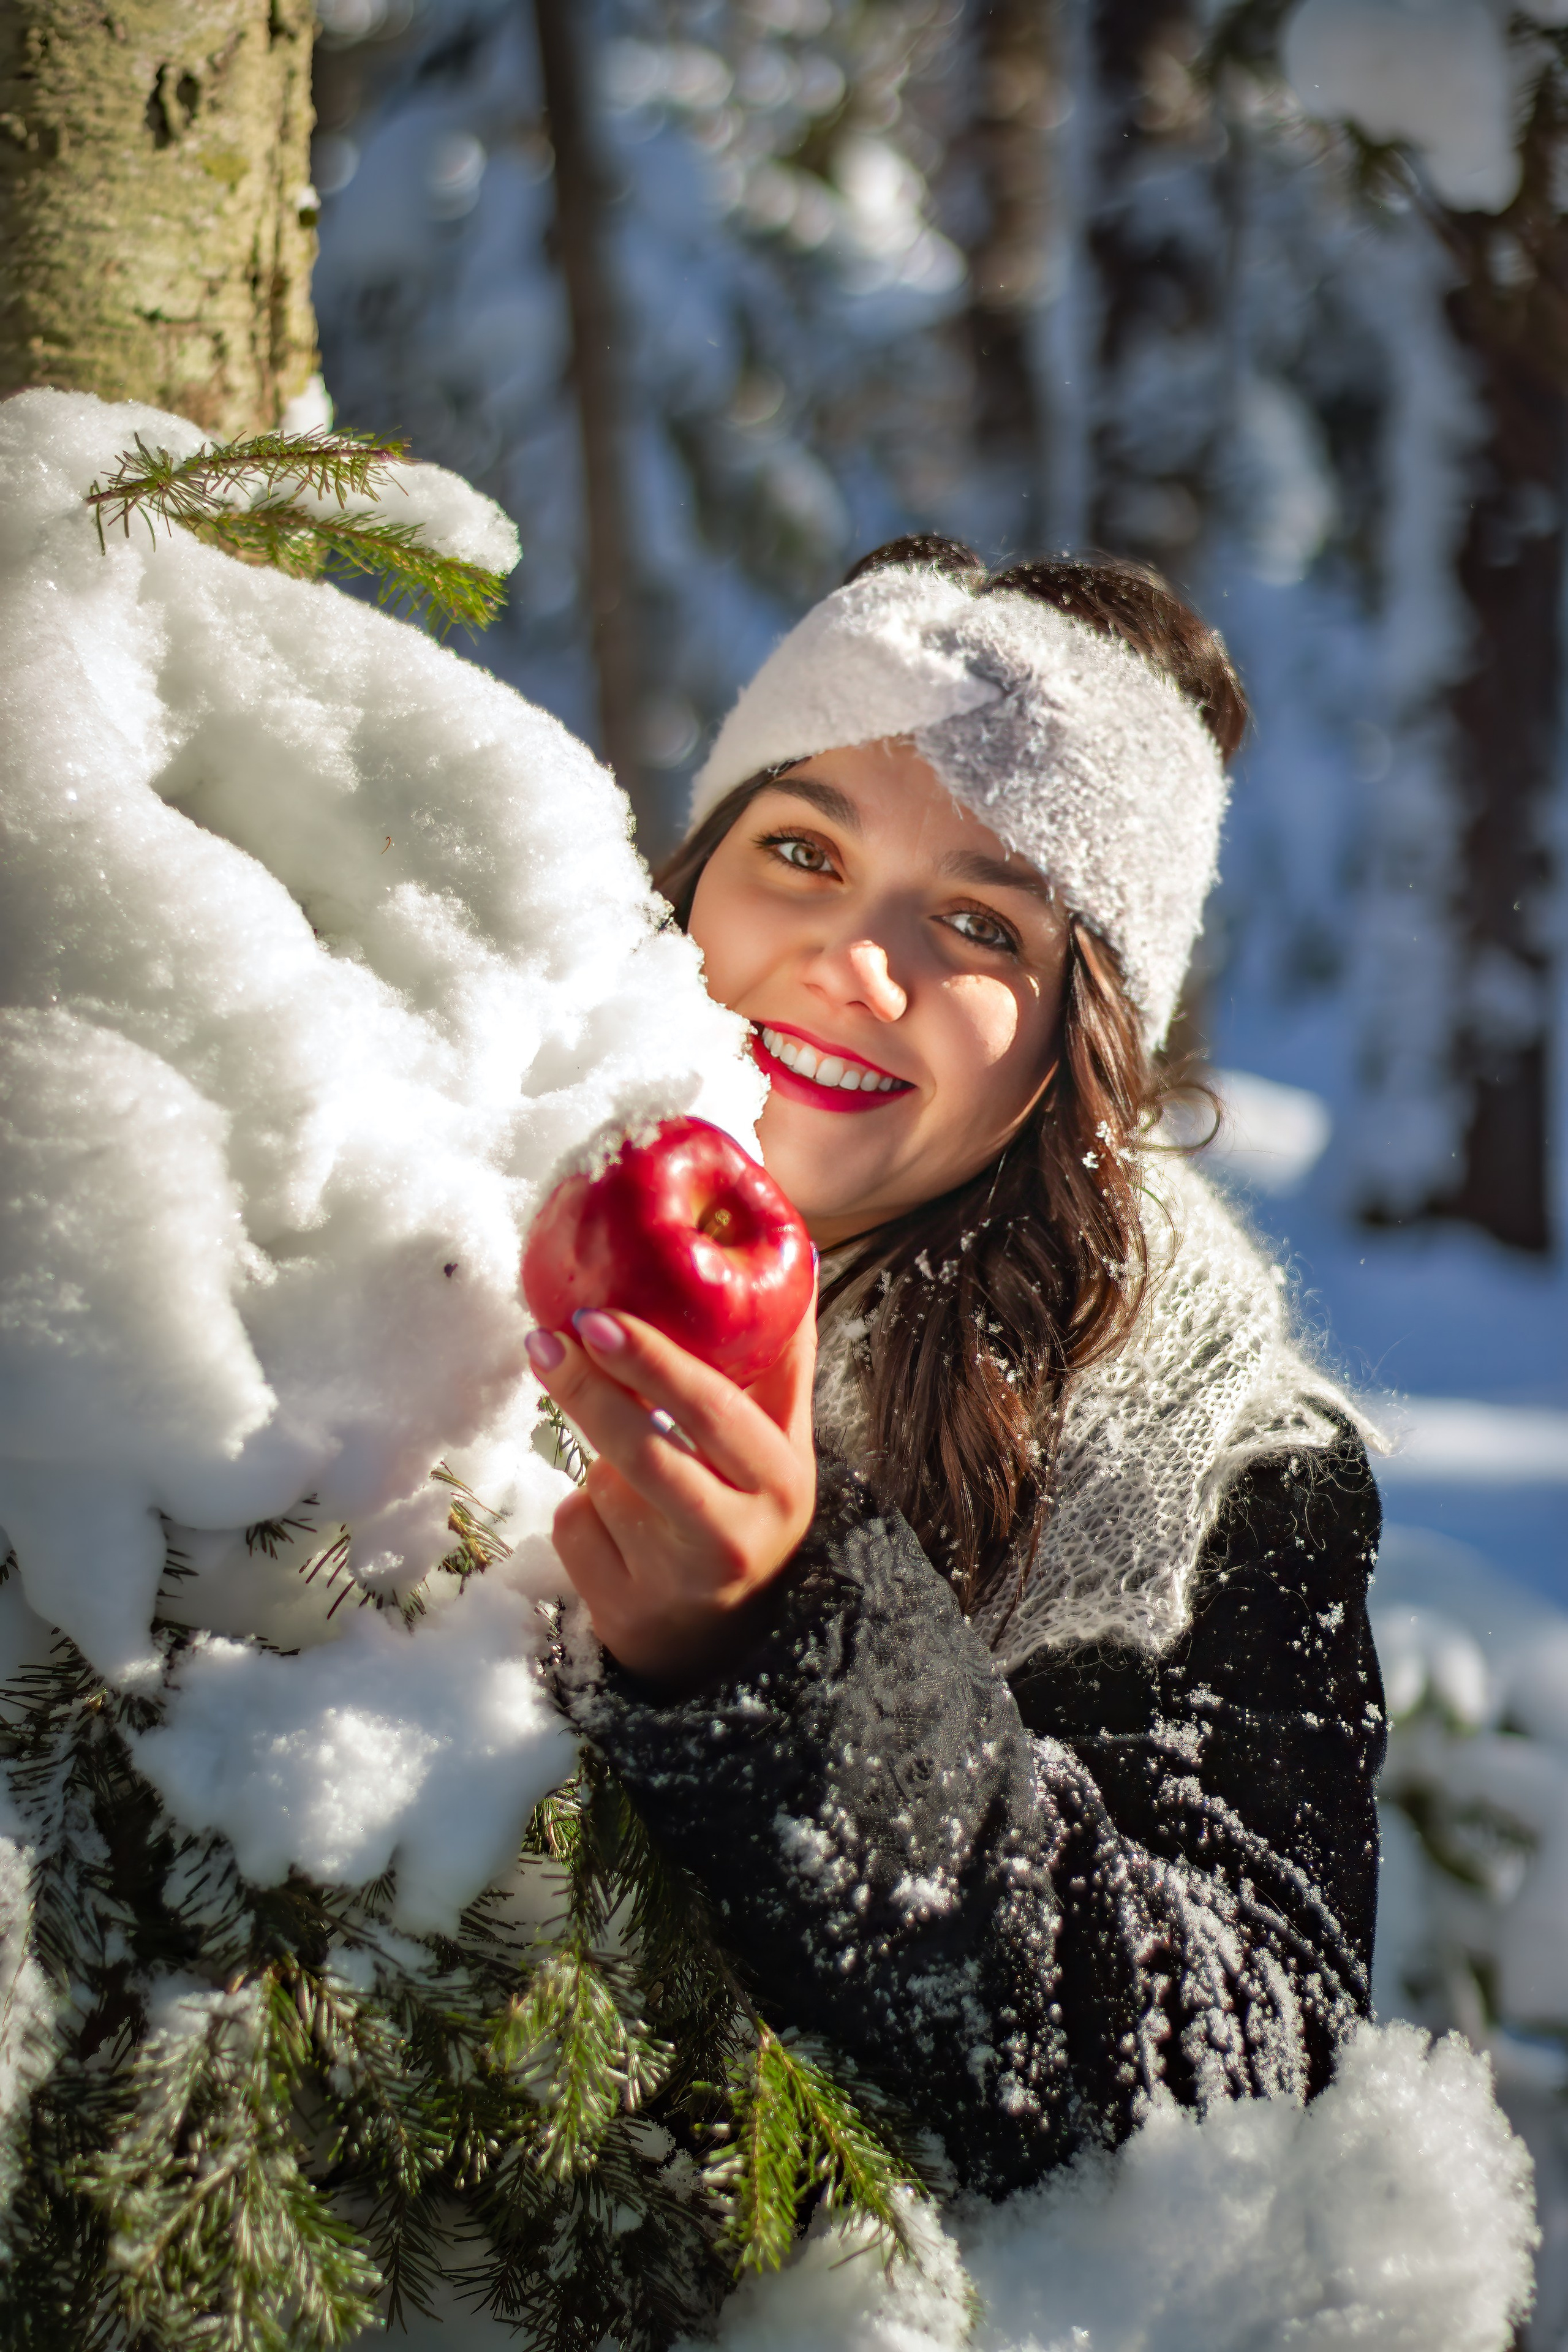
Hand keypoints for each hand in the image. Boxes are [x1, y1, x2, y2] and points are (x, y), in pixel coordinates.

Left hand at [525, 1303, 816, 1685]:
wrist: (721, 1644)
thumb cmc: (746, 1512)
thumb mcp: (780, 1447)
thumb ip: (783, 1363)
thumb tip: (800, 1261)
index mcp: (781, 1482)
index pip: (716, 1410)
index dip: (655, 1360)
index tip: (600, 1316)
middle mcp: (736, 1536)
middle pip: (647, 1450)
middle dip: (591, 1389)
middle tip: (546, 1339)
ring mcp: (676, 1581)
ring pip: (603, 1484)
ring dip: (597, 1462)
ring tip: (633, 1478)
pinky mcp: (622, 1611)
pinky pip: (573, 1526)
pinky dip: (579, 1512)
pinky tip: (614, 1531)